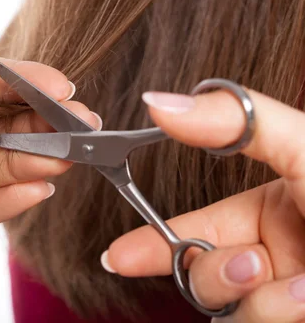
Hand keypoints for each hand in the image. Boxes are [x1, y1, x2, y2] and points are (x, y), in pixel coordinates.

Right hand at [101, 88, 304, 321]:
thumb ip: (232, 124)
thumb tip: (157, 101)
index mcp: (274, 213)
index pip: (198, 227)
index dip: (151, 243)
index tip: (116, 258)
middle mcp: (278, 257)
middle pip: (204, 272)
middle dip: (212, 271)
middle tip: (243, 264)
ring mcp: (288, 295)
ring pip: (228, 309)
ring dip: (256, 297)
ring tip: (301, 285)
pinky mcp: (294, 319)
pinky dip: (275, 313)